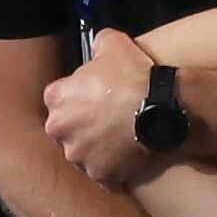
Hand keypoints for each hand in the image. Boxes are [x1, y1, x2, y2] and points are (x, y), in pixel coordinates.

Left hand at [42, 29, 155, 188]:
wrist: (160, 107)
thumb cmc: (133, 73)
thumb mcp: (112, 42)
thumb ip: (97, 43)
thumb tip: (98, 44)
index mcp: (56, 98)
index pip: (58, 99)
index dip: (77, 98)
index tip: (93, 98)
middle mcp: (59, 129)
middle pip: (66, 129)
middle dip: (82, 127)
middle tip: (107, 121)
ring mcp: (78, 155)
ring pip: (83, 154)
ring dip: (96, 149)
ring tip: (119, 141)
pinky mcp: (100, 174)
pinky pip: (104, 174)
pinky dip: (113, 169)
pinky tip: (127, 158)